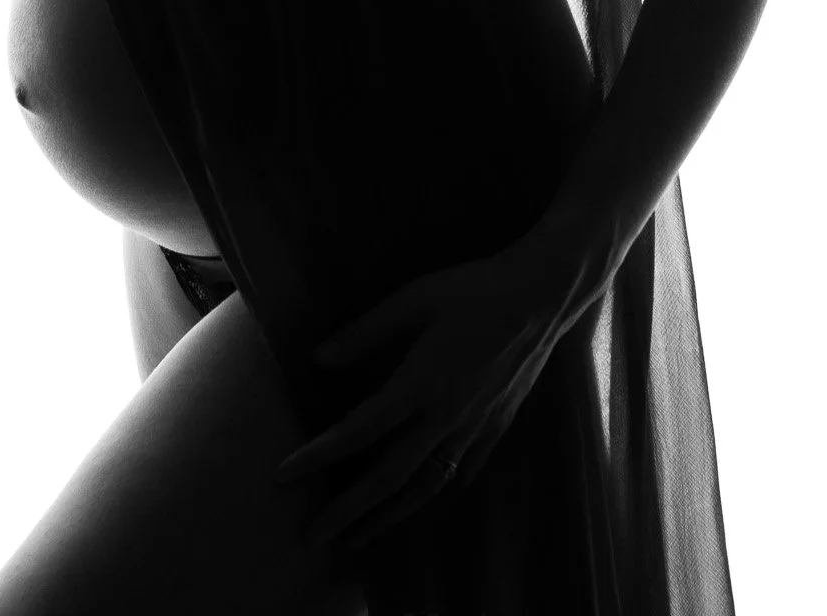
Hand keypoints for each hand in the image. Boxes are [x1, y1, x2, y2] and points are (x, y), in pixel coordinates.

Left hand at [274, 237, 566, 554]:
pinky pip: (459, 472)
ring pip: (425, 486)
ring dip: (388, 516)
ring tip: (358, 538)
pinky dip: (432, 494)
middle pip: (390, 476)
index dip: (320, 454)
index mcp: (421, 381)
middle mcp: (446, 415)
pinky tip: (419, 502)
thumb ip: (367, 331)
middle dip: (349, 510)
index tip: (284, 474)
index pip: (360, 430)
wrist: (541, 295)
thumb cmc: (473, 289)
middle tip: (314, 535)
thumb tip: (319, 359)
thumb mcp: (415, 298)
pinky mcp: (496, 426)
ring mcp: (474, 426)